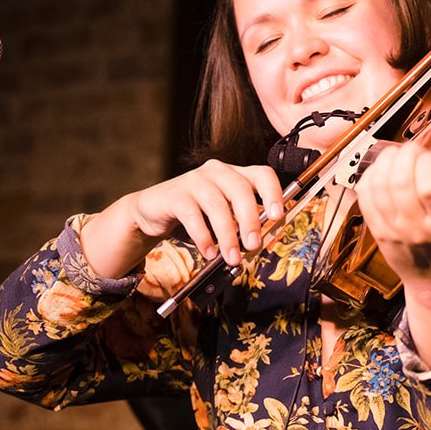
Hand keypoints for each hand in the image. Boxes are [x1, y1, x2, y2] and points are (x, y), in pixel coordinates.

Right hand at [83, 160, 284, 278]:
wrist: (152, 212)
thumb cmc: (194, 215)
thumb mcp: (222, 219)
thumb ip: (240, 226)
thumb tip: (260, 243)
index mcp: (235, 175)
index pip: (262, 174)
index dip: (273, 193)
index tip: (277, 216)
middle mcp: (217, 172)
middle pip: (241, 190)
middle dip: (250, 220)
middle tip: (253, 246)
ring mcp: (195, 180)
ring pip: (217, 204)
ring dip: (227, 235)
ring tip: (231, 257)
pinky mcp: (175, 194)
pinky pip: (192, 215)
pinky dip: (203, 236)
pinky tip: (208, 252)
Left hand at [356, 125, 430, 366]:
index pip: (429, 187)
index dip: (430, 161)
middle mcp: (416, 229)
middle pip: (399, 181)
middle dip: (407, 154)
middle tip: (417, 152)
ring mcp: (393, 230)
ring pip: (378, 183)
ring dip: (388, 159)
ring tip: (401, 157)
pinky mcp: (376, 230)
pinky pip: (364, 193)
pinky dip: (372, 173)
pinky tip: (385, 170)